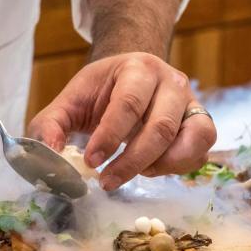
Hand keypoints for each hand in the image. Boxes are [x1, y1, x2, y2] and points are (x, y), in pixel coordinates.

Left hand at [28, 52, 216, 190]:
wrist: (134, 76)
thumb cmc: (102, 91)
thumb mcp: (71, 101)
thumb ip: (51, 125)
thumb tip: (49, 155)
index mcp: (138, 68)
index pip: (128, 103)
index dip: (110, 136)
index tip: (91, 162)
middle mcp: (172, 82)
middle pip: (161, 127)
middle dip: (132, 161)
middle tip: (107, 182)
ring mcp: (192, 103)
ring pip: (191, 140)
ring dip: (161, 166)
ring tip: (135, 173)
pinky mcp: (202, 124)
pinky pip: (200, 153)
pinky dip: (178, 168)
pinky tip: (152, 169)